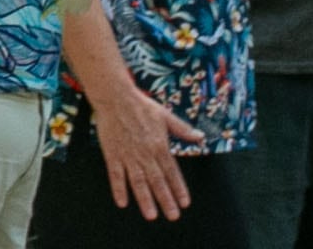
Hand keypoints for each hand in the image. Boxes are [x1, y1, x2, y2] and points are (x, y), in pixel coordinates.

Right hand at [89, 83, 201, 220]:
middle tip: (172, 215)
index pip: (172, 172)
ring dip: (145, 199)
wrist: (115, 97)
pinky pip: (116, 174)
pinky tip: (122, 202)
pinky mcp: (113, 154)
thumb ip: (183, 129)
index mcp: (160, 145)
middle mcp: (146, 153)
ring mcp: (128, 155)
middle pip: (157, 181)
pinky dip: (119, 189)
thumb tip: (200, 137)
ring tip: (151, 215)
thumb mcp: (166, 116)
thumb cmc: (141, 105)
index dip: (179, 188)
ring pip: (138, 181)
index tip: (185, 203)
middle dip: (166, 200)